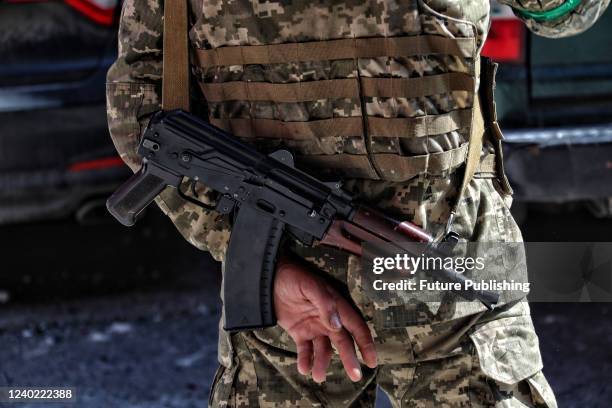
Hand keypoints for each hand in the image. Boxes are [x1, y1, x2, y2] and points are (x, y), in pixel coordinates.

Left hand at [274, 256, 376, 382]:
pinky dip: (305, 360)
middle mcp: (328, 319)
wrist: (269, 279)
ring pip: (323, 350)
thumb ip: (325, 304)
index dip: (365, 343)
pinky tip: (303, 369)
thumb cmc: (294, 277)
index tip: (372, 361)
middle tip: (355, 376)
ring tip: (317, 376)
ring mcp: (314, 327)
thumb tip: (337, 326)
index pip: (356, 327)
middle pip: (343, 342)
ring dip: (322, 363)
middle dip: (350, 359)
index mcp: (337, 306)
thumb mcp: (311, 285)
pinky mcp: (299, 332)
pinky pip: (305, 350)